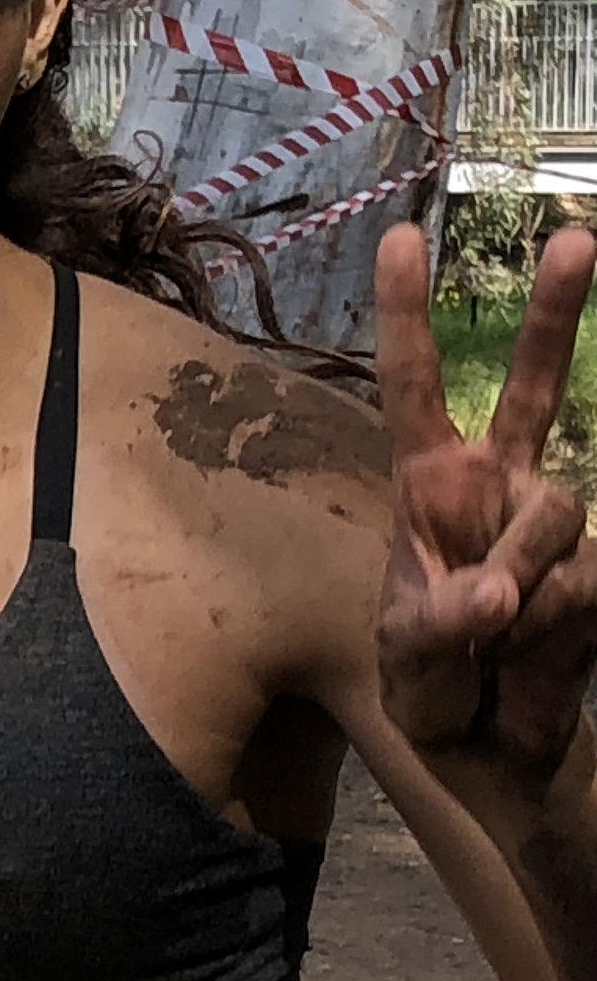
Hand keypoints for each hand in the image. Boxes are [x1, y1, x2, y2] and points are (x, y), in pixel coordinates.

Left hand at [376, 220, 596, 792]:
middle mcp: (497, 485)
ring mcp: (554, 521)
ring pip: (556, 517)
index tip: (401, 237)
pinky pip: (585, 582)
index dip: (407, 314)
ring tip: (493, 639)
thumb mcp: (409, 653)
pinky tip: (533, 652)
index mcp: (429, 484)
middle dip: (555, 314)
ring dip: (525, 586)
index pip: (414, 386)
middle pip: (532, 385)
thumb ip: (444, 622)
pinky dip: (555, 628)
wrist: (488, 742)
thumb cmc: (427, 680)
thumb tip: (494, 594)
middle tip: (578, 238)